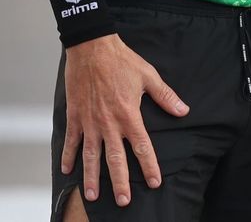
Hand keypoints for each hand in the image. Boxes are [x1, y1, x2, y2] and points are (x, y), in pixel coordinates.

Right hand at [61, 34, 188, 206]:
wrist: (92, 48)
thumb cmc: (122, 61)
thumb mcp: (149, 76)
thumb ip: (165, 96)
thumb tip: (183, 111)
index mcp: (129, 114)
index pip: (142, 146)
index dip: (149, 166)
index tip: (154, 182)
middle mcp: (109, 123)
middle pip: (115, 159)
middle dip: (120, 182)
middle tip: (123, 201)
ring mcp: (90, 121)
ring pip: (91, 155)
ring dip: (92, 177)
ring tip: (92, 196)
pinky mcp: (75, 116)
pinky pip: (72, 140)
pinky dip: (69, 156)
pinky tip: (67, 170)